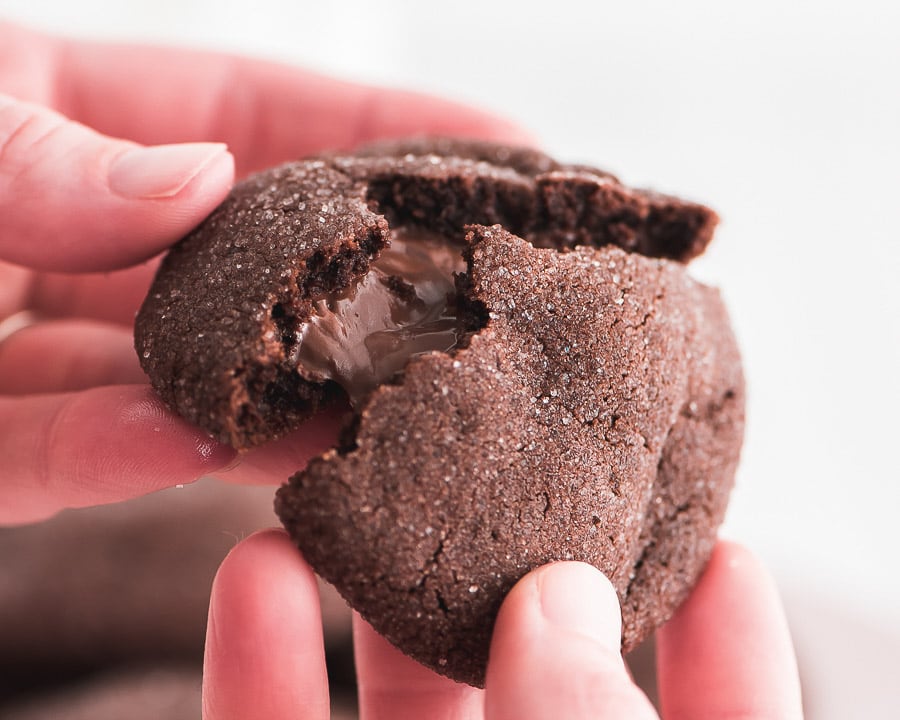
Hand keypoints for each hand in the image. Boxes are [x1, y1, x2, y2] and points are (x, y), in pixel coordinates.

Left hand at [0, 22, 530, 524]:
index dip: (379, 133)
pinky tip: (194, 453)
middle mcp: (69, 241)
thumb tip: (193, 180)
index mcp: (71, 126)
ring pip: (174, 383)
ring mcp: (30, 346)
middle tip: (462, 311)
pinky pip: (49, 461)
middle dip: (353, 289)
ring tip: (358, 421)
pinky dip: (117, 461)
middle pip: (244, 267)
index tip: (501, 152)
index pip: (253, 124)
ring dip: (264, 407)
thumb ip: (34, 150)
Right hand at [202, 535, 802, 718]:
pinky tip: (251, 570)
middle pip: (534, 679)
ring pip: (398, 704)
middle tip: (495, 459)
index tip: (719, 546)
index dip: (728, 649)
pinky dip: (257, 663)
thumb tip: (565, 602)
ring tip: (356, 477)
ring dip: (372, 592)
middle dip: (514, 568)